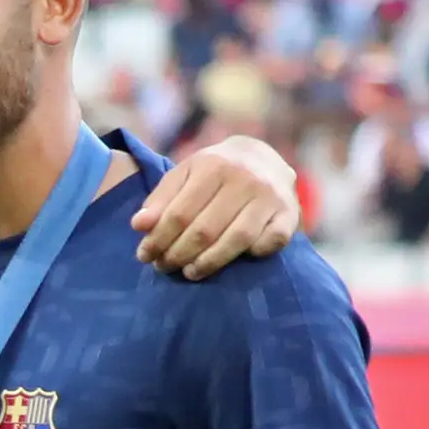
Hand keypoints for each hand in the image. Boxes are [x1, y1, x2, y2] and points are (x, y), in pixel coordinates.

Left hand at [133, 134, 298, 278]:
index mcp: (214, 166)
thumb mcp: (184, 175)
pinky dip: (252, 254)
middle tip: (163, 267)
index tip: (145, 256)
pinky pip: (270, 243)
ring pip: (235, 241)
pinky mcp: (289, 214)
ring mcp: (271, 197)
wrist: (262, 156)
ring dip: (208, 263)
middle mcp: (246, 179)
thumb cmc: (214, 171)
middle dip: (178, 255)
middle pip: (204, 231)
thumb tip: (139, 225)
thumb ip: (160, 199)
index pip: (179, 215)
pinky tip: (234, 260)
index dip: (158, 240)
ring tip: (189, 272)